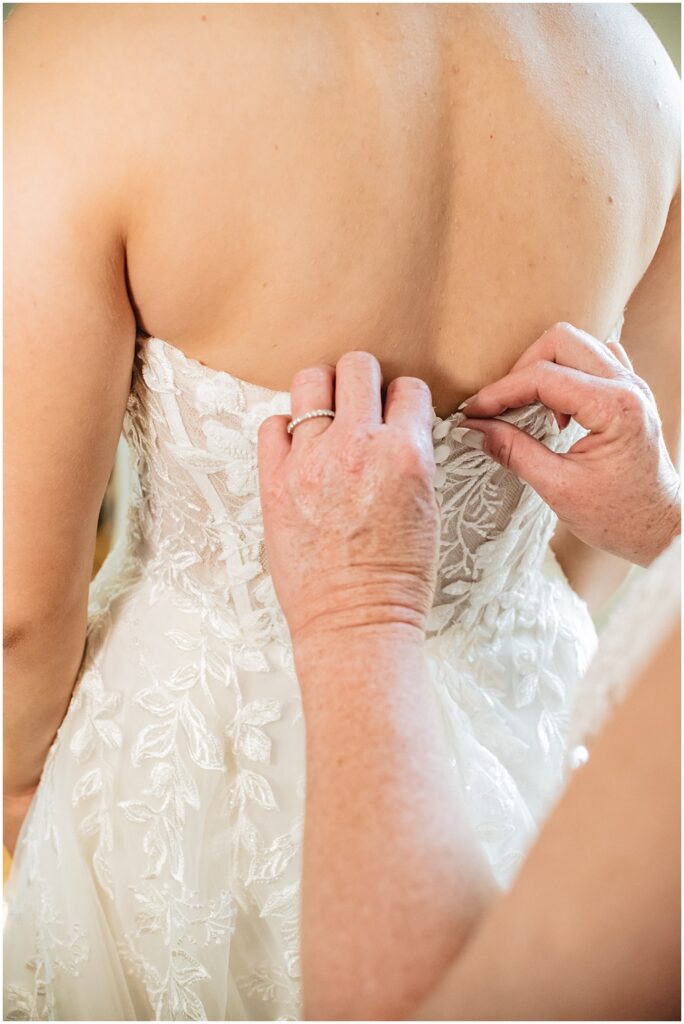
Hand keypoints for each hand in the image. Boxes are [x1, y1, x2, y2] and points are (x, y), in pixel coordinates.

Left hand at [257, 352, 439, 650]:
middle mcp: (358, 448)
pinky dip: (286, 429)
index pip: (409, 389)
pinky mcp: (274, 481)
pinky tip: (298, 449)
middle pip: (357, 367)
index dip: (404, 399)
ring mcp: (311, 462)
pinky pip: (272, 424)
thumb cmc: (398, 577)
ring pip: (310, 383)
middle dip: (363, 379)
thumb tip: (398, 428)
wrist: (355, 621)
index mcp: (406, 455)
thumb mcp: (428, 509)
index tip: (397, 411)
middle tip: (360, 400)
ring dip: (323, 394)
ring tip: (326, 417)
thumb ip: (412, 458)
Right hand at [459, 322, 680, 565]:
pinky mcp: (630, 393)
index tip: (473, 413)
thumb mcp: (558, 488)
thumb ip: (513, 452)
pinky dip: (566, 373)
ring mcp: (633, 385)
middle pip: (560, 341)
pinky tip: (557, 408)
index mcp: (615, 407)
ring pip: (576, 344)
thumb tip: (474, 430)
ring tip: (530, 409)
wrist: (659, 530)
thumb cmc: (619, 517)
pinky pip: (594, 359)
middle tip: (500, 408)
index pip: (543, 377)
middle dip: (521, 371)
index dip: (500, 393)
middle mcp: (628, 386)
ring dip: (544, 369)